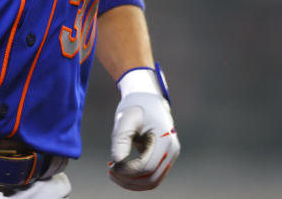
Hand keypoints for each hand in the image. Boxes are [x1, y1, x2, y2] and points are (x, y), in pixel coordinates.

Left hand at [109, 69, 179, 190]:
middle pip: (151, 179)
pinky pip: (152, 176)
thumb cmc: (135, 107)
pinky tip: (121, 171)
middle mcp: (171, 150)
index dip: (127, 171)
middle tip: (110, 172)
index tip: (110, 166)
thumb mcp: (125, 120)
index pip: (146, 168)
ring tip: (113, 173)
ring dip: (132, 183)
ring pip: (152, 181)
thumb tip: (116, 165)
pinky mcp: (164, 158)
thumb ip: (120, 142)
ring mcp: (170, 156)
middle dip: (129, 180)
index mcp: (164, 139)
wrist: (147, 99)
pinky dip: (137, 179)